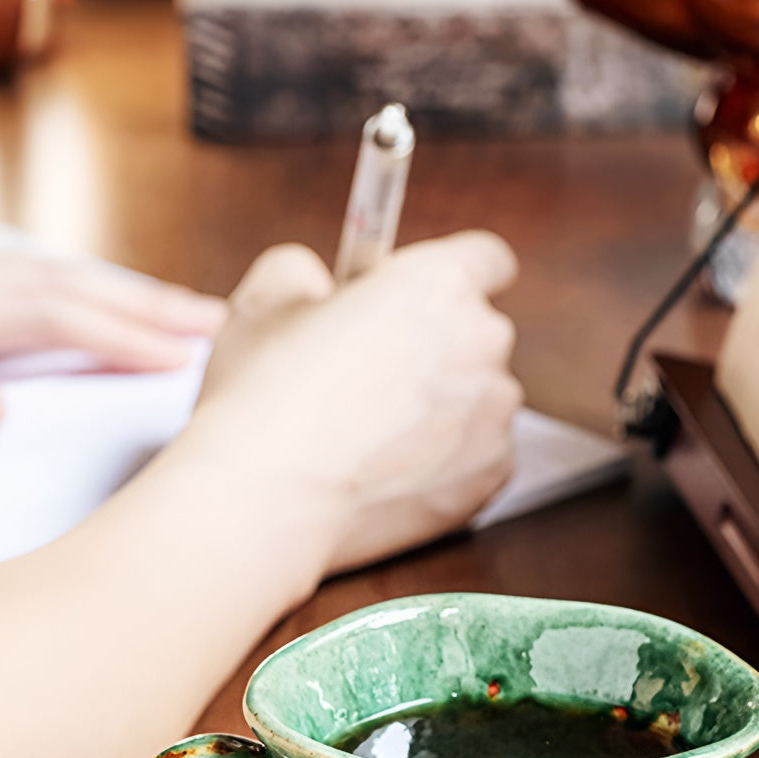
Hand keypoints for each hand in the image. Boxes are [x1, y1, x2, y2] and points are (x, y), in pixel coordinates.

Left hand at [0, 252, 225, 433]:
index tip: (182, 361)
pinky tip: (100, 304)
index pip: (44, 318)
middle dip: (145, 302)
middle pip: (60, 284)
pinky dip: (79, 289)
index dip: (119, 336)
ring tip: (179, 311)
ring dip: (120, 292)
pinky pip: (22, 279)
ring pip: (46, 276)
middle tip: (217, 321)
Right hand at [186, 231, 521, 571]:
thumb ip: (307, 272)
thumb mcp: (265, 300)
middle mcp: (484, 341)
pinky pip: (479, 455)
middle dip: (437, 348)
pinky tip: (391, 470)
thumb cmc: (264, 397)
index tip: (426, 299)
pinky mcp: (491, 475)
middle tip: (373, 375)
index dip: (452, 277)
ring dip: (444, 407)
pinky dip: (447, 462)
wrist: (268, 499)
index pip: (487, 259)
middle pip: (478, 334)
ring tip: (376, 433)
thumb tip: (318, 285)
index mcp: (440, 282)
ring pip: (479, 398)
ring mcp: (495, 413)